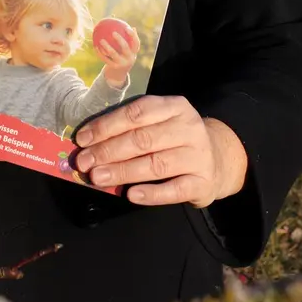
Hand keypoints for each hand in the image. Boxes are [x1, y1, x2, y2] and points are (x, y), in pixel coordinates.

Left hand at [72, 95, 246, 207]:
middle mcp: (188, 127)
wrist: (219, 158)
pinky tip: (131, 195)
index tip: (82, 139)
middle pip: (142, 139)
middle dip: (108, 151)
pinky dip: (151, 193)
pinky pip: (174, 190)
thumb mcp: (159, 124)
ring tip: (98, 178)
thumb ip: (130, 130)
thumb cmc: (176, 140)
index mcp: (173, 107)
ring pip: (155, 164)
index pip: (135, 113)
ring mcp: (198, 155)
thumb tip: (89, 144)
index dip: (106, 126)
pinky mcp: (203, 182)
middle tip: (84, 163)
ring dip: (122, 172)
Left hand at [93, 26, 139, 87]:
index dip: (133, 35)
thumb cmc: (123, 54)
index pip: (136, 43)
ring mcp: (121, 63)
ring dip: (107, 46)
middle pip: (125, 48)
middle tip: (113, 32)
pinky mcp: (114, 67)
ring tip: (101, 40)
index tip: (127, 27)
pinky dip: (100, 53)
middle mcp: (129, 58)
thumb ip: (123, 36)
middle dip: (120, 40)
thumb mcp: (126, 48)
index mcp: (134, 52)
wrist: (120, 72)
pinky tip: (95, 46)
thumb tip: (115, 18)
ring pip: (113, 54)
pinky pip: (105, 58)